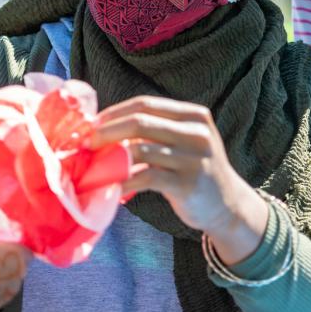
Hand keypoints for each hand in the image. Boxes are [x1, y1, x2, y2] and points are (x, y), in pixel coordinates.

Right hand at [0, 241, 28, 310]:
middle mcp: (19, 273)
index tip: (8, 254)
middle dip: (10, 267)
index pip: (27, 253)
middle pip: (20, 268)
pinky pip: (2, 294)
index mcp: (18, 255)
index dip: (17, 253)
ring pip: (12, 282)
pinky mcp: (1, 302)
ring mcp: (11, 289)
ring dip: (3, 280)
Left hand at [92, 96, 267, 264]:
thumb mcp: (184, 143)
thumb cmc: (195, 171)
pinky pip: (145, 177)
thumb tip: (104, 129)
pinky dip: (123, 182)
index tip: (90, 125)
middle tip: (83, 144)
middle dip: (106, 132)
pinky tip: (110, 189)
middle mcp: (196, 132)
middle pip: (140, 122)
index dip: (114, 113)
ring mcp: (194, 158)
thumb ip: (155, 133)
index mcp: (194, 115)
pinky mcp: (187, 183)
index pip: (145, 105)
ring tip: (92, 167)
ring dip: (110, 159)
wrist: (228, 206)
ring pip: (139, 149)